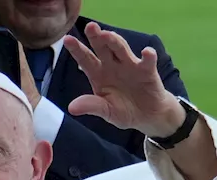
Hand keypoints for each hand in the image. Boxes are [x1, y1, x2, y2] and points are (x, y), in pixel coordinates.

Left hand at [63, 21, 185, 137]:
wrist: (147, 116)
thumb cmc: (123, 111)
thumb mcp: (106, 111)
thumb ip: (91, 106)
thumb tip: (71, 108)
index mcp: (98, 73)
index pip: (85, 59)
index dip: (77, 49)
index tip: (67, 39)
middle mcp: (112, 65)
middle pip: (103, 48)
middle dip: (96, 37)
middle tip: (90, 27)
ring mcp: (130, 65)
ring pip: (121, 49)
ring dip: (115, 41)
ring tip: (107, 35)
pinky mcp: (147, 71)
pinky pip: (147, 61)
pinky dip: (148, 56)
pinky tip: (146, 52)